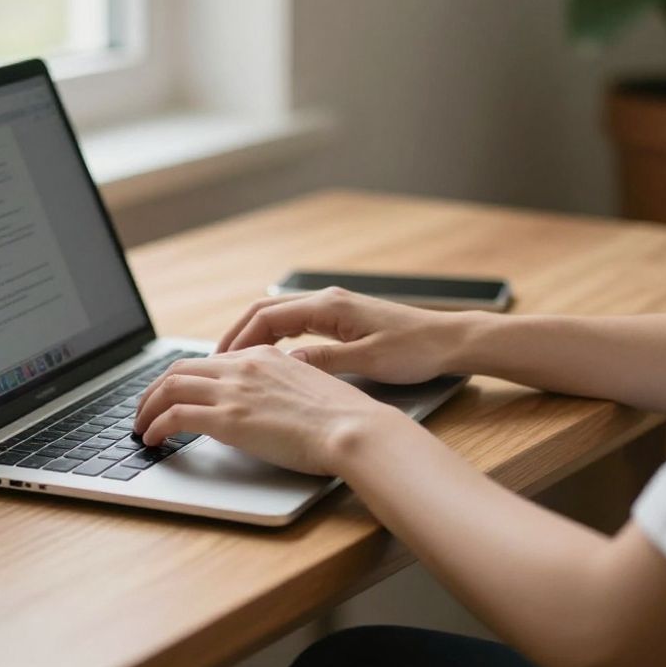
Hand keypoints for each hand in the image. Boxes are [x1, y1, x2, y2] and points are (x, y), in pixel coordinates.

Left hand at [134, 345, 406, 475]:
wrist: (354, 429)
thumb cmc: (343, 418)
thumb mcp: (308, 388)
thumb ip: (280, 388)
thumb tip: (264, 404)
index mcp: (263, 356)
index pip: (209, 360)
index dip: (183, 377)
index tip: (174, 394)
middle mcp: (243, 366)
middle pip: (180, 369)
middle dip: (155, 390)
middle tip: (145, 408)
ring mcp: (233, 391)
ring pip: (169, 387)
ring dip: (147, 407)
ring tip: (140, 426)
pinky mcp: (228, 419)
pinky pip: (175, 416)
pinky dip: (156, 425)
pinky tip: (152, 438)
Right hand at [217, 287, 472, 382]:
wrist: (449, 340)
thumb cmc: (415, 350)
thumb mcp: (367, 361)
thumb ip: (323, 361)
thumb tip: (283, 366)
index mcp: (330, 306)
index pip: (268, 316)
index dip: (240, 339)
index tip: (221, 360)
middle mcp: (328, 300)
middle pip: (266, 311)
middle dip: (238, 335)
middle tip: (216, 363)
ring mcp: (334, 307)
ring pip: (279, 316)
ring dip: (254, 336)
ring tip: (235, 363)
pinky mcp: (342, 318)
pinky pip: (296, 324)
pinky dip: (275, 338)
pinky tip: (269, 358)